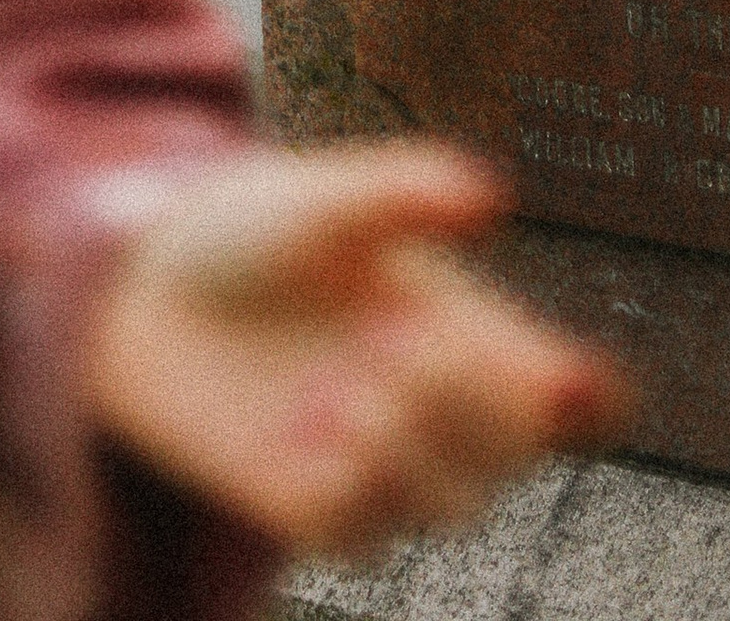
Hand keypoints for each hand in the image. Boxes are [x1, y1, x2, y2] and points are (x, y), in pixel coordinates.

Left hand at [82, 140, 629, 555]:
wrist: (136, 282)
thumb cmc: (245, 231)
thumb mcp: (319, 197)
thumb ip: (399, 193)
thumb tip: (490, 196)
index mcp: (460, 327)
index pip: (561, 388)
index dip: (593, 400)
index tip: (576, 382)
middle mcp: (429, 402)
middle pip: (513, 455)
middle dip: (476, 409)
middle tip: (403, 341)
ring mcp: (372, 459)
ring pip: (447, 508)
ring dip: (412, 450)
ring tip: (348, 384)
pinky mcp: (305, 501)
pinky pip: (356, 535)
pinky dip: (347, 490)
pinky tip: (306, 428)